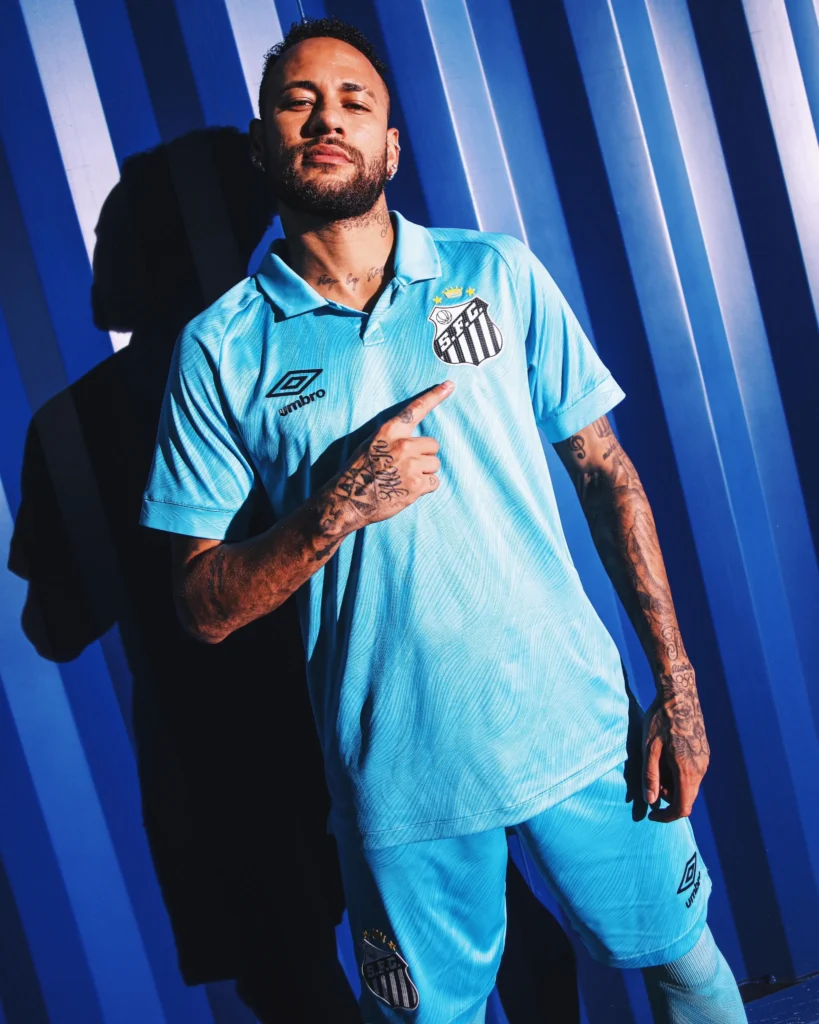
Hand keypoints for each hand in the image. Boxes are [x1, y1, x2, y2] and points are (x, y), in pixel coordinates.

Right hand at [320, 380, 452, 532]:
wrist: (348, 500)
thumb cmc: (358, 471)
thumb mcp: (371, 444)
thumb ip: (393, 438)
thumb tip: (413, 439)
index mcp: (390, 431)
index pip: (416, 409)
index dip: (435, 396)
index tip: (450, 385)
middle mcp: (403, 445)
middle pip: (433, 444)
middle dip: (425, 455)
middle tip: (407, 466)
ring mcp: (411, 465)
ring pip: (435, 464)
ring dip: (425, 472)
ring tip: (405, 479)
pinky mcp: (416, 485)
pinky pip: (434, 482)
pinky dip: (425, 487)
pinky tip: (408, 490)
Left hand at [642, 668, 709, 821]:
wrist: (679, 695)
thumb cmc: (660, 720)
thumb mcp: (649, 748)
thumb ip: (651, 776)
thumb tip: (651, 801)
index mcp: (687, 770)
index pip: (682, 808)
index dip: (666, 817)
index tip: (651, 814)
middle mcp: (701, 768)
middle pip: (687, 798)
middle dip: (668, 799)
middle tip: (651, 782)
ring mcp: (705, 760)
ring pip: (690, 785)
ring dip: (674, 785)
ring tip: (656, 764)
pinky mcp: (704, 752)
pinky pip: (693, 773)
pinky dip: (679, 775)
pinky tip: (666, 757)